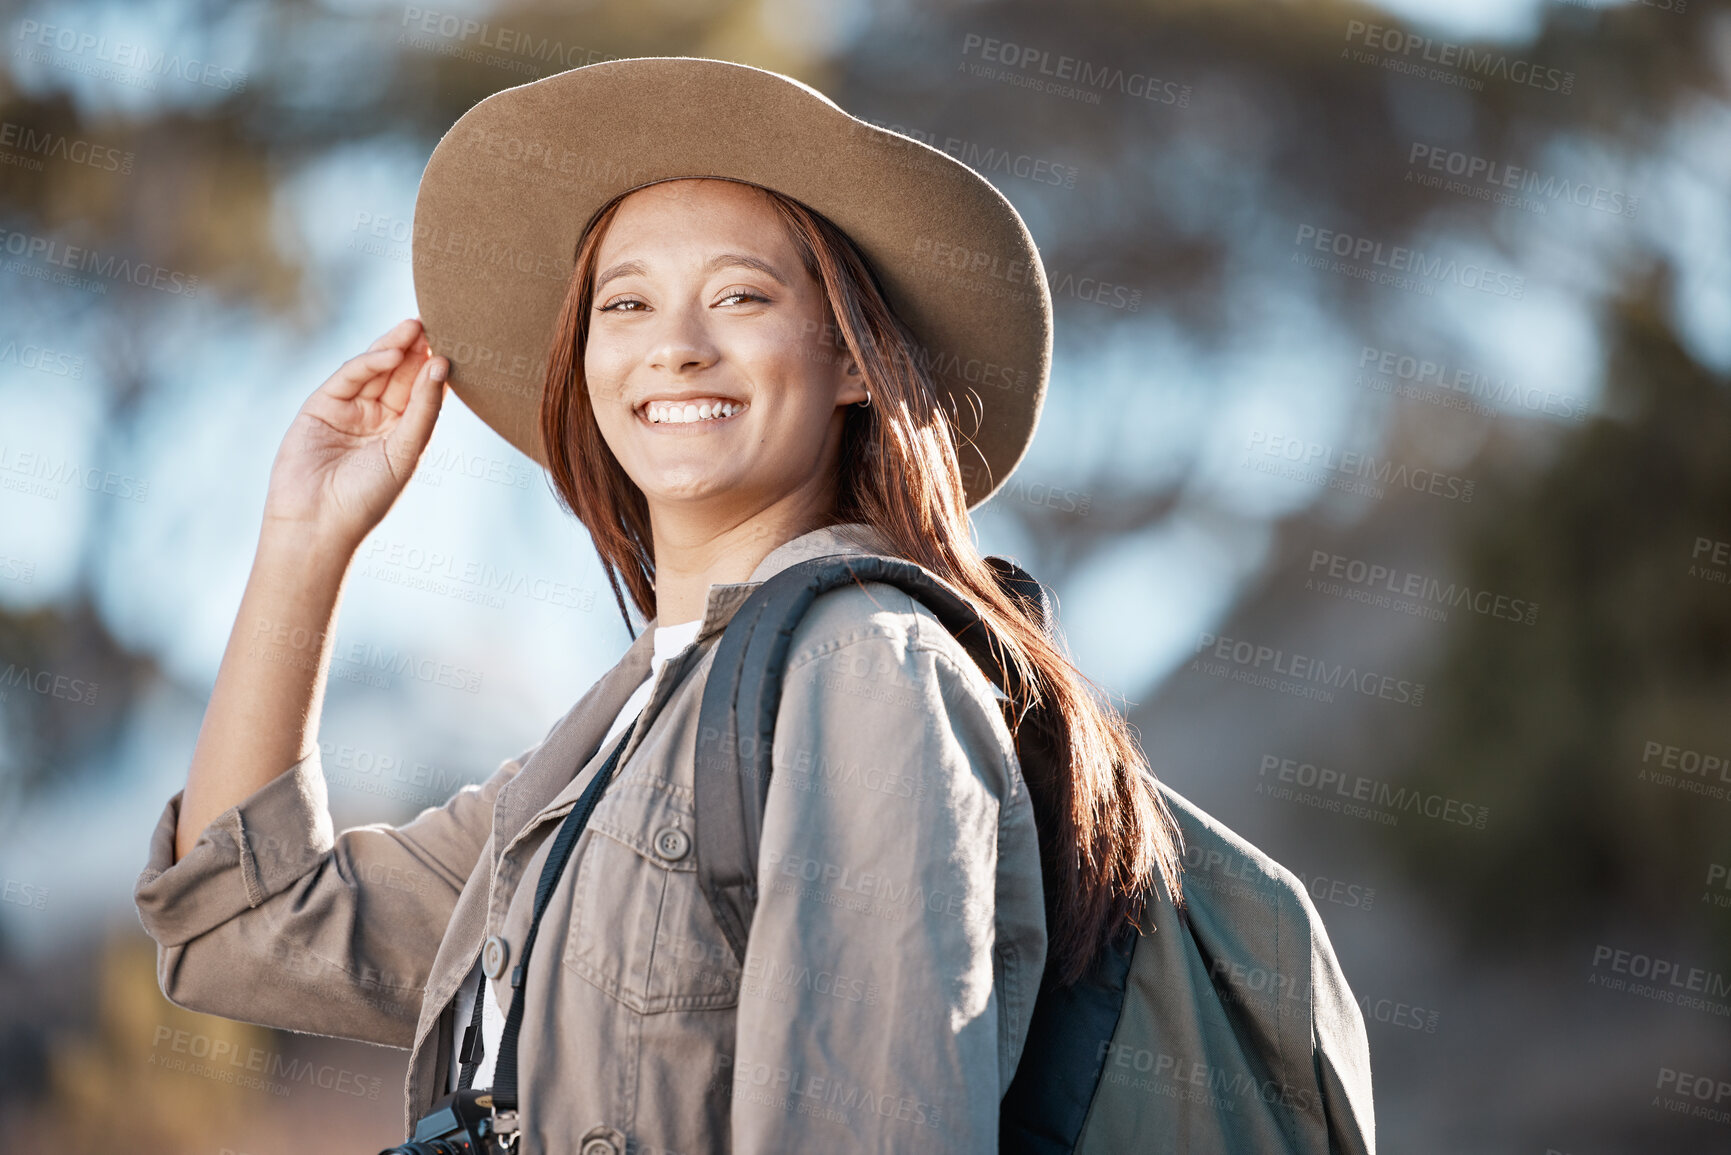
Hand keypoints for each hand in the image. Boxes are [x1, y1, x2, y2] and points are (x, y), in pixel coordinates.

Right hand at [261, 317, 448, 552]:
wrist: (318, 523)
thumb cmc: (367, 497)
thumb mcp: (407, 451)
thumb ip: (424, 409)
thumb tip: (441, 365)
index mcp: (402, 432)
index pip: (422, 391)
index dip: (436, 368)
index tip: (457, 343)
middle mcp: (377, 418)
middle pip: (400, 374)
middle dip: (416, 349)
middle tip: (437, 322)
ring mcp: (348, 410)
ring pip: (375, 370)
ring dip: (395, 347)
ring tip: (416, 327)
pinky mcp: (321, 405)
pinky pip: (349, 377)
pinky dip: (369, 362)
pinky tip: (392, 353)